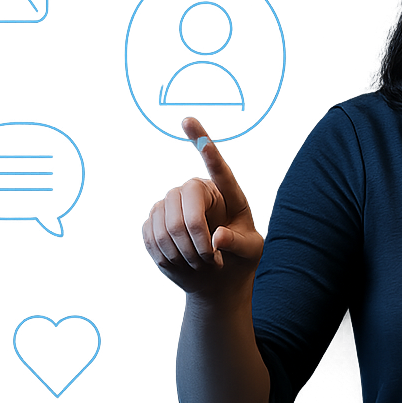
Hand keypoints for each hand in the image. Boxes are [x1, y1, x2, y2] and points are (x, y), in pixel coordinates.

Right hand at [143, 118, 263, 295]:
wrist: (217, 279)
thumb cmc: (239, 260)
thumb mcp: (250, 253)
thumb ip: (238, 244)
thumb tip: (218, 237)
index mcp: (228, 197)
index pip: (219, 170)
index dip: (206, 149)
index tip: (189, 122)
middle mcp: (200, 194)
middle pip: (184, 197)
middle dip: (194, 232)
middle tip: (207, 259)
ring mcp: (176, 205)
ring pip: (165, 217)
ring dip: (180, 248)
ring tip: (199, 264)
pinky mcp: (158, 220)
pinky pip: (151, 230)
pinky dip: (165, 252)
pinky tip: (180, 262)